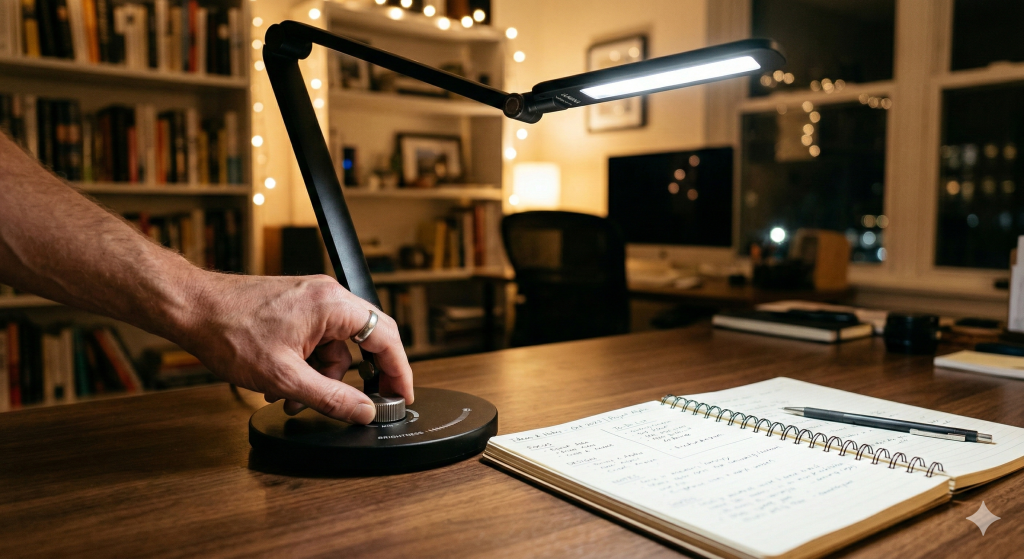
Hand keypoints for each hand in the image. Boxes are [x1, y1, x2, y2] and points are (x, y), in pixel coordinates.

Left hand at [179, 272, 412, 423]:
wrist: (190, 309)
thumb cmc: (229, 331)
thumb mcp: (285, 376)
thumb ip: (331, 397)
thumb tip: (364, 411)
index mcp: (333, 304)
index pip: (385, 337)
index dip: (399, 371)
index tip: (402, 396)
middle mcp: (327, 296)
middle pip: (364, 341)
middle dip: (355, 379)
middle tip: (359, 404)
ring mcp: (311, 300)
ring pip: (335, 346)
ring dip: (319, 376)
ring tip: (289, 396)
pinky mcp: (295, 308)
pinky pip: (316, 341)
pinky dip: (304, 365)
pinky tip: (281, 381)